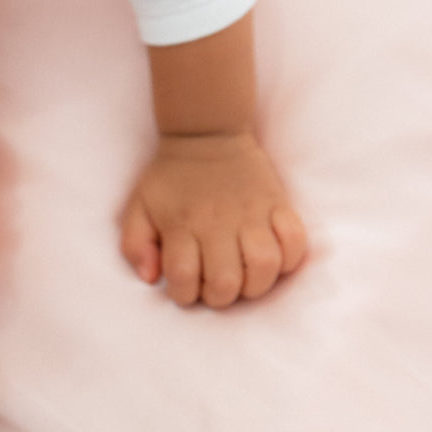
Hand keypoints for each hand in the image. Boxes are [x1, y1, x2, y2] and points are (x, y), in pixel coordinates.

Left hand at [119, 130, 307, 307]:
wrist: (206, 133)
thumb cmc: (170, 178)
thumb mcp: (138, 208)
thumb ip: (135, 246)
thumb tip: (152, 278)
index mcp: (181, 225)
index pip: (184, 278)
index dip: (184, 295)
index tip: (186, 287)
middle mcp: (217, 222)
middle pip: (226, 282)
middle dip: (221, 297)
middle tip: (216, 285)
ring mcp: (251, 213)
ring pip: (265, 266)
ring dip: (256, 284)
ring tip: (246, 277)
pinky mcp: (278, 203)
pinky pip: (295, 241)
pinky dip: (290, 258)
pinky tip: (274, 258)